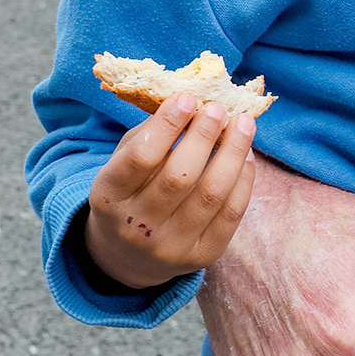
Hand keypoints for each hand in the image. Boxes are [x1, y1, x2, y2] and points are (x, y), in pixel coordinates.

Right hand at [85, 95, 255, 289]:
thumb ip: (150, 134)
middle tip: (218, 108)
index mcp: (108, 198)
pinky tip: (246, 155)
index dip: (166, 125)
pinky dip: (243, 179)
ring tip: (243, 124)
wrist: (128, 257)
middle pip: (178, 177)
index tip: (187, 98)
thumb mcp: (121, 164)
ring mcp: (171, 247)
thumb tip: (191, 100)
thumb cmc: (130, 193)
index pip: (139, 159)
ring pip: (211, 194)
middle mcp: (137, 227)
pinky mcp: (202, 256)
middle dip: (203, 136)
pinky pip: (231, 213)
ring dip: (232, 153)